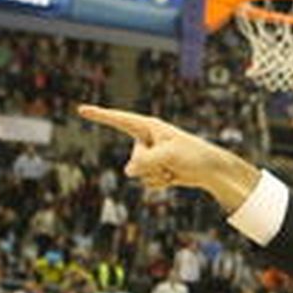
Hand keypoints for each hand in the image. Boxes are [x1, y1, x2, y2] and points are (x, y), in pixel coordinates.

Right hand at [77, 106, 260, 211]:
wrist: (211, 169)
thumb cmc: (193, 155)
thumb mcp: (169, 155)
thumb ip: (145, 161)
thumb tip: (127, 172)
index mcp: (149, 127)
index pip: (119, 120)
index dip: (99, 115)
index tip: (81, 109)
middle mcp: (146, 141)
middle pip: (134, 159)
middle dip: (152, 164)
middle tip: (172, 160)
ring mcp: (150, 156)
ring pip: (139, 173)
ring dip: (157, 175)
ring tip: (174, 167)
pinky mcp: (155, 170)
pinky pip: (146, 182)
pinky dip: (160, 183)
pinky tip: (174, 177)